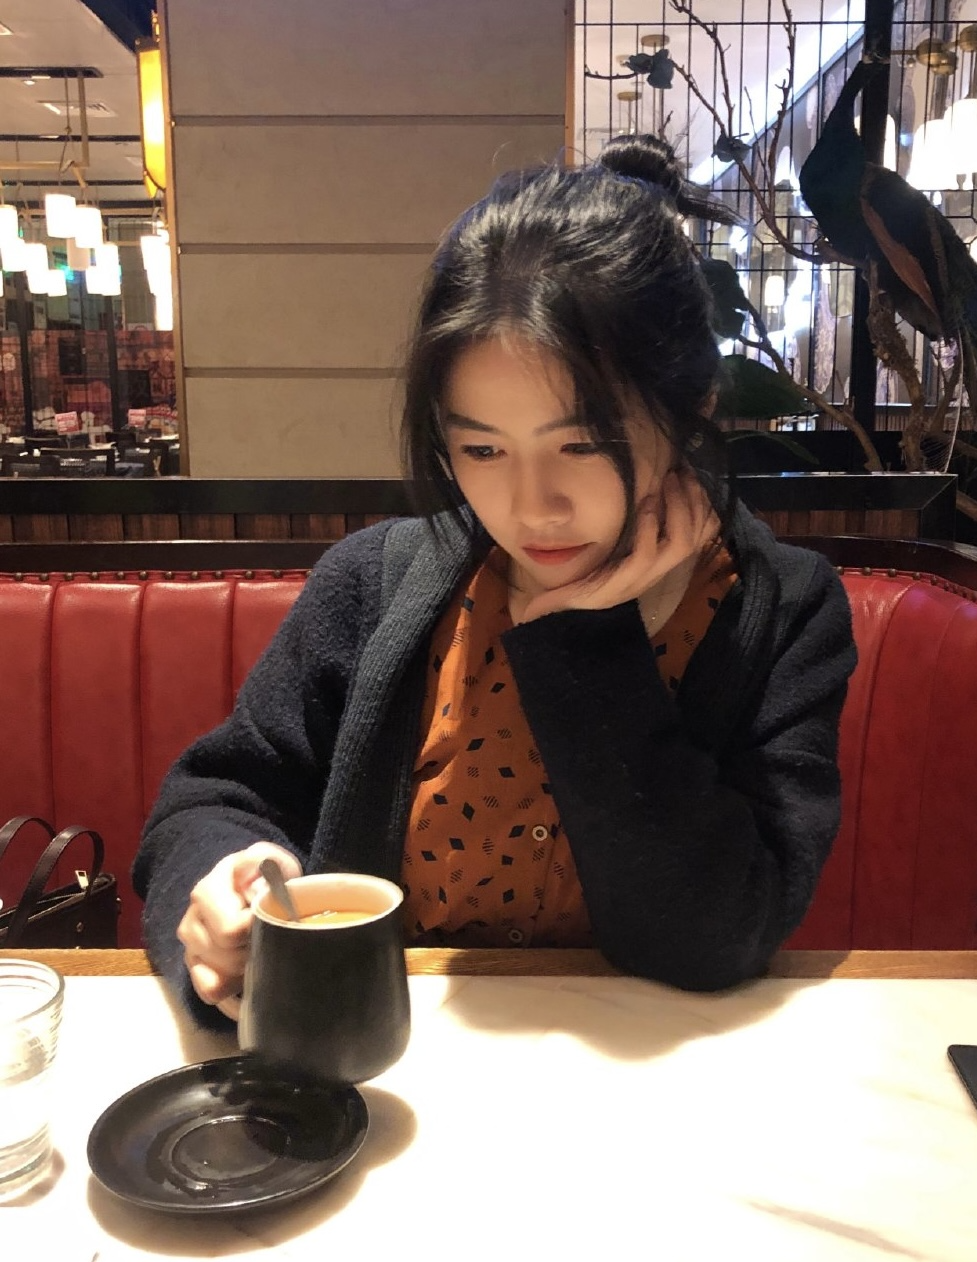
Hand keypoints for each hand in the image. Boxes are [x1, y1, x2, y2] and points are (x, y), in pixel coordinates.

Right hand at [177, 841, 301, 1019]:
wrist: (253, 889)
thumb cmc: (263, 877)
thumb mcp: (269, 861)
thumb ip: (262, 862)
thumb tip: (252, 885)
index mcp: (205, 893)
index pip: (231, 931)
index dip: (258, 930)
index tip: (276, 920)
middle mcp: (190, 923)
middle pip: (228, 958)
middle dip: (256, 951)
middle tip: (271, 936)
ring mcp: (190, 951)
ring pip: (220, 981)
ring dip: (248, 970)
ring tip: (261, 949)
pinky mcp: (195, 973)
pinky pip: (212, 994)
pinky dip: (235, 989)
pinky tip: (250, 971)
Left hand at [516, 467, 719, 623]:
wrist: (558, 607)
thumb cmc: (582, 576)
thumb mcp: (607, 548)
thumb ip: (625, 524)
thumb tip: (617, 500)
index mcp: (656, 563)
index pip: (698, 537)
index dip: (702, 508)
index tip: (692, 476)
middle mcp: (656, 573)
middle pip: (694, 538)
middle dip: (694, 503)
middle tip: (683, 473)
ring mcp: (642, 580)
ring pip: (680, 546)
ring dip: (678, 511)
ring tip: (669, 483)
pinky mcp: (622, 586)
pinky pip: (646, 556)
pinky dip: (649, 530)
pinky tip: (646, 508)